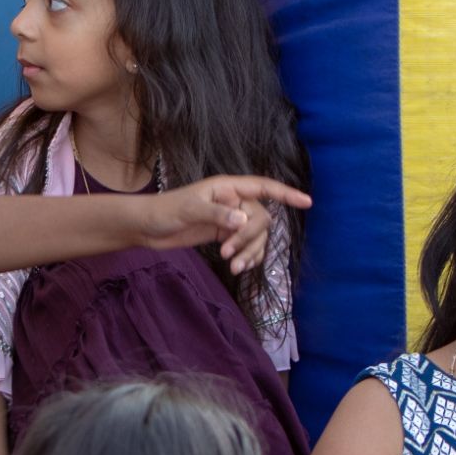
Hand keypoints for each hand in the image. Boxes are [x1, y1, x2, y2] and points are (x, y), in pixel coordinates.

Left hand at [144, 176, 310, 272]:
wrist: (148, 228)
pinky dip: (248, 256)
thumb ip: (217, 213)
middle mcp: (233, 200)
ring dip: (249, 251)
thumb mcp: (189, 210)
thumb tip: (243, 219)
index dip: (286, 194)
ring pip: (257, 235)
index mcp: (227, 187)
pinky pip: (248, 245)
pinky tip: (239, 267)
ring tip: (232, 266)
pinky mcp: (225, 234)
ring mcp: (230, 218)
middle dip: (250, 237)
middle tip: (227, 251)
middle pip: (261, 218)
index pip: (263, 187)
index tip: (307, 202)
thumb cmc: (165, 211)